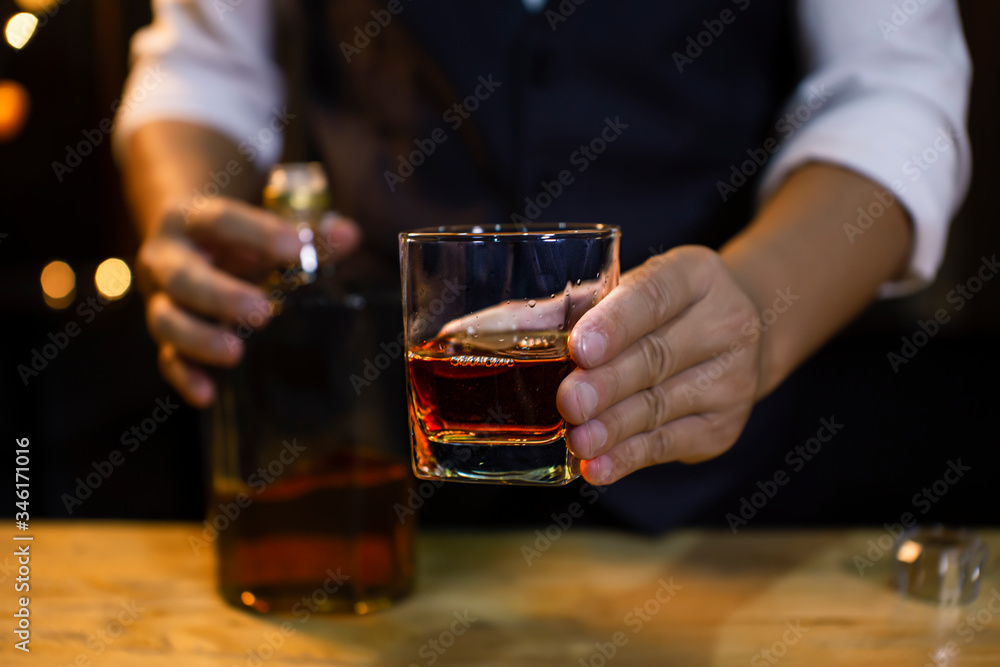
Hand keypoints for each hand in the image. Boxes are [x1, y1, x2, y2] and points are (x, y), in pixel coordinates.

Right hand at [135, 197, 360, 405]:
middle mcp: (167, 260)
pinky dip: (185, 377)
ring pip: (167, 321)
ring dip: (199, 339)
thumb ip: (307, 232)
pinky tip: (208, 395)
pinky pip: (168, 359)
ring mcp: (163, 299)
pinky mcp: (166, 336)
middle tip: (263, 313)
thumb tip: (350, 235)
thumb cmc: (235, 236)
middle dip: (221, 296)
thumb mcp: (263, 228)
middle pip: (184, 278)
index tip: (296, 247)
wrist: (184, 242)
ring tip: (235, 353)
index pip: (219, 221)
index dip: (257, 232)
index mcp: (192, 219)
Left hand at [556, 245, 761, 484]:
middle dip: (607, 384)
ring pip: (660, 405)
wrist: (739, 342)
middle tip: (568, 401)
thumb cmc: (661, 311)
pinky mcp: (721, 427)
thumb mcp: (632, 290)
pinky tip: (598, 466)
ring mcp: (731, 379)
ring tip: (577, 439)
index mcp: (695, 276)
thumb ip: (578, 308)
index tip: (581, 347)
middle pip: (656, 357)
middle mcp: (726, 323)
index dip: (616, 323)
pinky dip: (629, 457)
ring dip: (614, 427)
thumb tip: (504, 329)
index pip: (654, 296)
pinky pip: (668, 444)